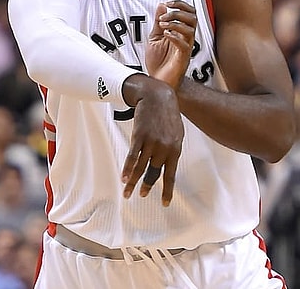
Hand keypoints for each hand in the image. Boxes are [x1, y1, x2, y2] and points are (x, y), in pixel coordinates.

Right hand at [120, 77, 183, 205]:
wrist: (158, 96)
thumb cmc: (168, 114)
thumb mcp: (176, 133)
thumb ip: (172, 148)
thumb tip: (166, 163)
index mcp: (175, 149)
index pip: (170, 174)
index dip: (167, 190)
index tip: (164, 203)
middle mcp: (164, 148)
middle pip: (154, 173)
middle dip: (147, 185)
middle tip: (141, 195)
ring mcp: (151, 142)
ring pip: (141, 168)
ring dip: (133, 181)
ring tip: (128, 193)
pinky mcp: (139, 136)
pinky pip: (132, 157)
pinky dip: (127, 168)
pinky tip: (123, 178)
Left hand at [145, 0, 196, 88]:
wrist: (157, 82)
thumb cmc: (158, 62)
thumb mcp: (155, 37)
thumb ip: (158, 22)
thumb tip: (162, 5)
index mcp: (181, 32)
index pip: (189, 12)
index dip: (180, 4)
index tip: (168, 4)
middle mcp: (186, 39)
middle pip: (193, 18)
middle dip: (178, 12)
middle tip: (163, 17)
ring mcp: (185, 48)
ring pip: (190, 29)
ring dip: (175, 23)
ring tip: (162, 26)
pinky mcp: (183, 59)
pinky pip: (184, 45)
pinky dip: (174, 37)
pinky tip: (165, 35)